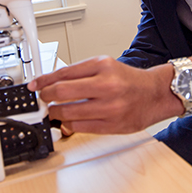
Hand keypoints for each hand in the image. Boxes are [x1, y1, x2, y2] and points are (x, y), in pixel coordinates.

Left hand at [28, 56, 182, 133]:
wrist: (156, 94)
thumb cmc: (129, 81)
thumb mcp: (106, 66)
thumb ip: (80, 73)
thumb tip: (53, 83)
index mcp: (103, 66)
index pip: (64, 73)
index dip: (44, 80)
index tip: (35, 85)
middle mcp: (106, 85)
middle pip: (62, 92)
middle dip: (47, 97)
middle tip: (44, 99)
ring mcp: (110, 107)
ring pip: (68, 112)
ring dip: (55, 113)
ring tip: (54, 111)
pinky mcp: (112, 125)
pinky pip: (80, 127)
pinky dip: (68, 125)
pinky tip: (67, 122)